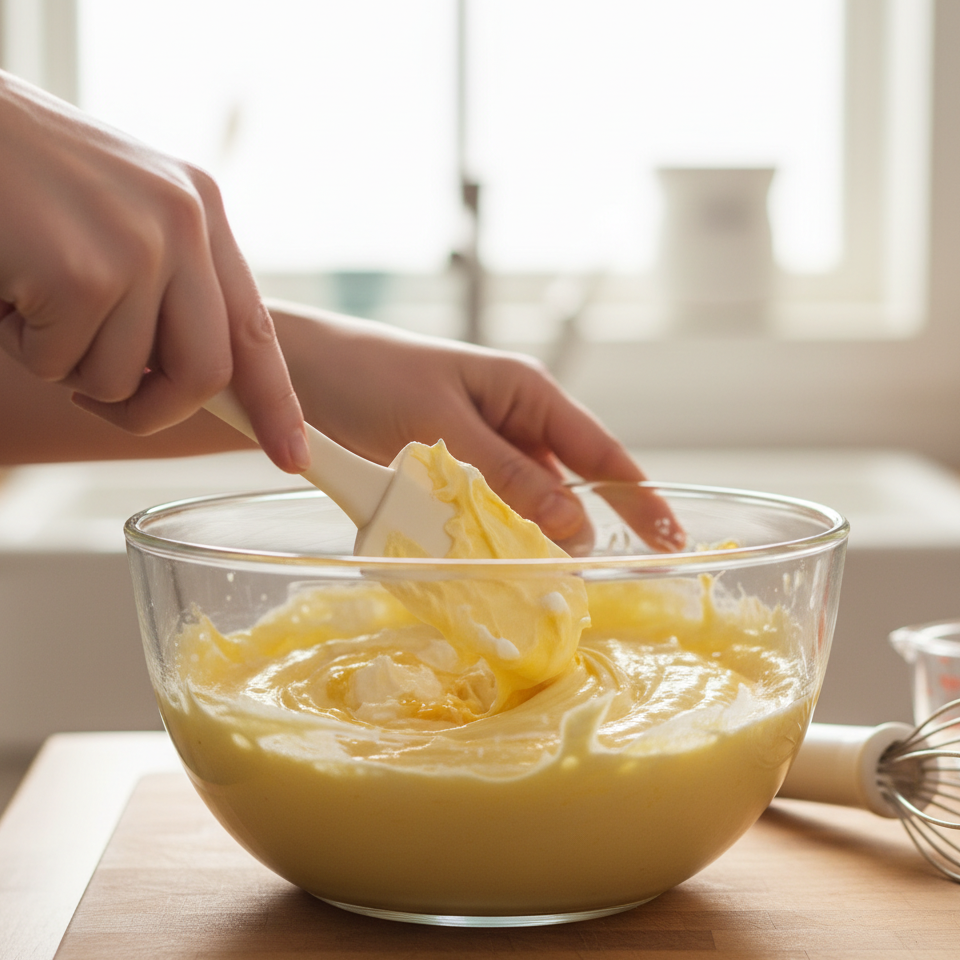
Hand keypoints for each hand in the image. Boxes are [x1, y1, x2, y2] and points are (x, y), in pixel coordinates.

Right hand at [0, 54, 307, 471]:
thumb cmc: (22, 182)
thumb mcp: (124, 217)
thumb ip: (172, 286)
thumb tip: (203, 379)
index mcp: (203, 211)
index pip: (256, 328)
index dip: (275, 401)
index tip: (294, 456)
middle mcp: (185, 225)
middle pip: (206, 375)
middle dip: (153, 411)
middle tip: (101, 402)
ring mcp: (137, 248)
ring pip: (121, 380)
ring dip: (65, 365)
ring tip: (30, 298)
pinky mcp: (80, 274)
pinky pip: (58, 366)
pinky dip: (20, 346)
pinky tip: (2, 286)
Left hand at [270, 304, 684, 552]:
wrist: (287, 374)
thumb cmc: (364, 379)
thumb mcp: (439, 427)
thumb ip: (507, 477)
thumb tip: (576, 526)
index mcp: (524, 392)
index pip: (599, 453)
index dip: (639, 499)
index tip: (672, 541)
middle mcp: (510, 421)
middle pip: (565, 488)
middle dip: (572, 534)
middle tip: (568, 585)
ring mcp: (479, 449)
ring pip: (522, 508)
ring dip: (521, 541)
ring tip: (517, 579)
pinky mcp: (445, 473)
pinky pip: (481, 514)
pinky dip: (482, 539)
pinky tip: (473, 563)